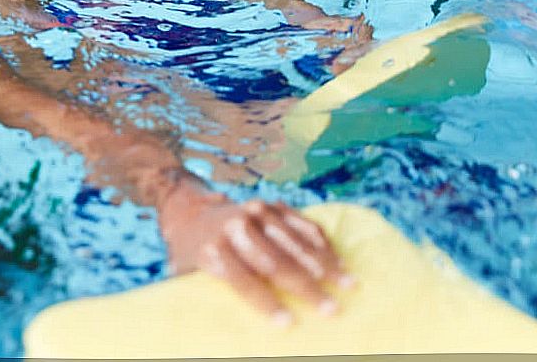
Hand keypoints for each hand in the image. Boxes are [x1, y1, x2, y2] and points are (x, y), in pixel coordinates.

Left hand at [158, 184, 349, 323]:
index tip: (289, 324)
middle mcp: (238, 227)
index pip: (245, 281)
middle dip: (308, 289)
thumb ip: (209, 294)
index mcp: (215, 249)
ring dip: (326, 266)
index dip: (267, 304)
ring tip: (348, 284)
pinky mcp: (274, 205)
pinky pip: (304, 225)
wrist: (191, 211)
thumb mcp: (189, 276)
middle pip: (279, 263)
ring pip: (298, 242)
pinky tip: (340, 263)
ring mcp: (259, 211)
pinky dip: (324, 245)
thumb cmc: (193, 255)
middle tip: (332, 309)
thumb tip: (227, 332)